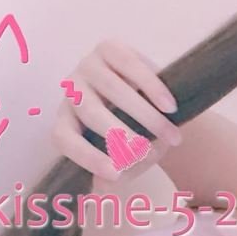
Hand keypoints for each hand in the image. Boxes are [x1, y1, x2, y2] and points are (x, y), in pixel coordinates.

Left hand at [53, 39, 183, 191]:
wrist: (156, 103)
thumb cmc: (138, 136)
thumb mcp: (129, 158)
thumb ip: (119, 172)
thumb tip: (103, 187)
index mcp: (67, 121)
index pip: (64, 138)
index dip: (86, 157)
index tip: (114, 174)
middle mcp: (72, 91)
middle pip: (91, 113)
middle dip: (123, 136)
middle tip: (150, 153)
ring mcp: (89, 66)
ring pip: (113, 90)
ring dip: (146, 116)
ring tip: (171, 136)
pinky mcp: (111, 48)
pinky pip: (131, 66)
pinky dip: (153, 89)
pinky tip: (170, 108)